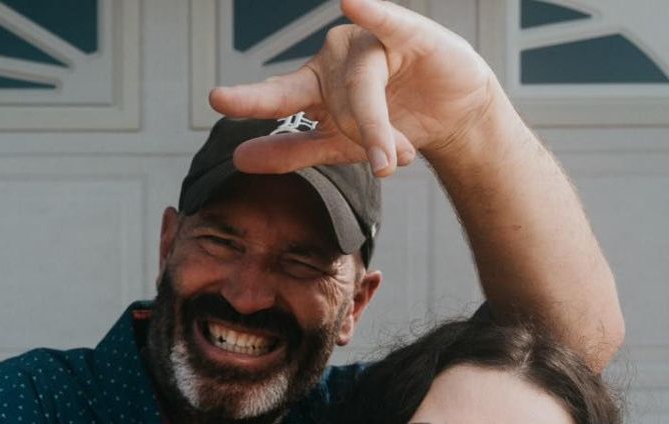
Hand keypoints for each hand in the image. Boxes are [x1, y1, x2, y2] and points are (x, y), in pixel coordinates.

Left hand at [208, 0, 496, 176]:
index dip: (249, 99)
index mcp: (314, 86)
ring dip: (384, 131)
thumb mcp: (337, 146)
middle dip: (354, 133)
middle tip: (382, 163)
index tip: (217, 99)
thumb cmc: (390, 124)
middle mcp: (335, 60)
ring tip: (400, 159)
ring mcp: (369, 44)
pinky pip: (385, 21)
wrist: (452, 116)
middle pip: (332, 104)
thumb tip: (239, 159)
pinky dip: (372, 12)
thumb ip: (291, 152)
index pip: (277, 95)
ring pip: (364, 91)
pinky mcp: (407, 34)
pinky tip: (352, 0)